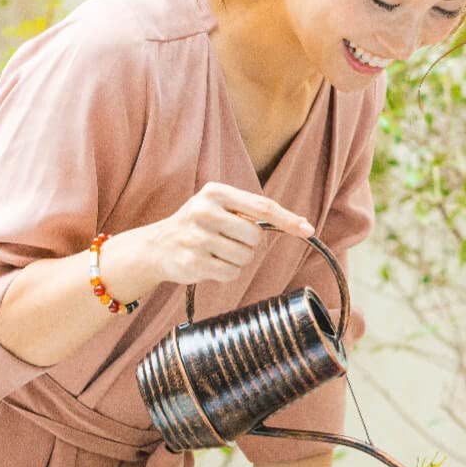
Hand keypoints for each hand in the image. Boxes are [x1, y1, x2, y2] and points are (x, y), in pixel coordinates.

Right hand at [139, 182, 314, 287]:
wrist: (157, 246)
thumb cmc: (199, 224)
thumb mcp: (220, 206)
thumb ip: (254, 212)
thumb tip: (302, 224)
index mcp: (215, 193)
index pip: (262, 207)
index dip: (287, 220)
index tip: (308, 229)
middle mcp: (204, 212)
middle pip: (256, 237)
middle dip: (250, 244)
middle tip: (230, 240)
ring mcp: (197, 238)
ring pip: (245, 258)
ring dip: (238, 259)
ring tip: (216, 251)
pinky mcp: (193, 262)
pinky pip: (231, 273)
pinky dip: (227, 272)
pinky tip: (209, 263)